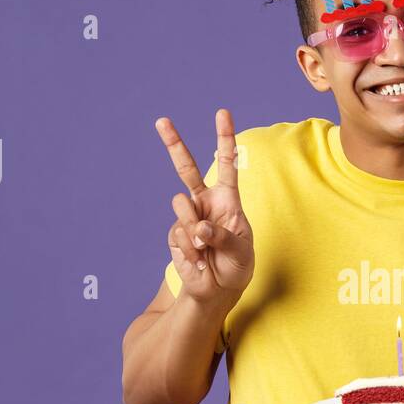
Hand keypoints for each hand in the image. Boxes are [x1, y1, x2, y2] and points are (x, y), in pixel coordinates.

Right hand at [156, 108, 254, 303]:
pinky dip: (191, 250)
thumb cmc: (236, 267)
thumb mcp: (241, 252)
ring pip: (182, 206)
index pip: (226, 163)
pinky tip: (198, 260)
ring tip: (205, 248)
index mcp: (227, 199)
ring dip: (195, 228)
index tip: (222, 113)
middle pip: (186, 168)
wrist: (217, 290)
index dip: (224, 138)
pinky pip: (179, 234)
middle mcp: (205, 203)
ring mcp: (187, 217)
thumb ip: (223, 237)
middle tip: (161, 120)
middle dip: (174, 143)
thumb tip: (199, 227)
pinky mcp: (175, 234)